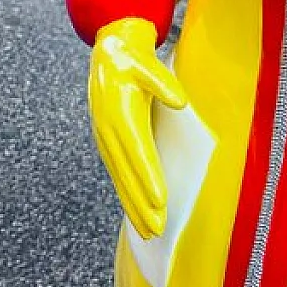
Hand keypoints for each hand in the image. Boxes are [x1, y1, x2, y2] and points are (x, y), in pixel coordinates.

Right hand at [87, 17, 186, 238]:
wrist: (108, 54)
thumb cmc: (130, 59)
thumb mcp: (145, 62)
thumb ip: (162, 82)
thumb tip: (180, 101)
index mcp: (120, 116)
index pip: (138, 153)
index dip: (149, 178)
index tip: (160, 200)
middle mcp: (110, 133)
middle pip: (128, 175)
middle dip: (142, 204)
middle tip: (158, 229)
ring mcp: (106, 142)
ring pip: (122, 181)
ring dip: (135, 207)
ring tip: (150, 232)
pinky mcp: (109, 145)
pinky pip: (119, 176)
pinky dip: (128, 197)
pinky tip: (137, 214)